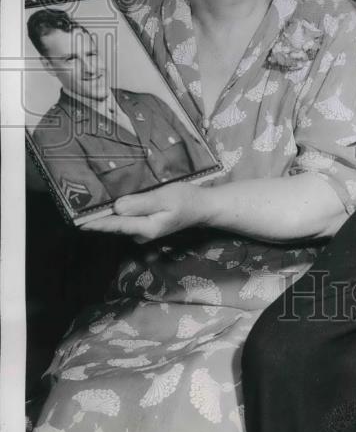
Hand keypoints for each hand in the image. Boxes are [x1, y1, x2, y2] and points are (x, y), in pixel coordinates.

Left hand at [80, 181, 202, 242]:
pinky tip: (111, 204)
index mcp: (145, 228)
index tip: (76, 222)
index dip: (96, 223)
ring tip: (90, 204)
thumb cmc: (186, 200)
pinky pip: (127, 219)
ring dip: (107, 215)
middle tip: (78, 207)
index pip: (115, 225)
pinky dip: (118, 213)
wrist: (203, 207)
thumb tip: (117, 207)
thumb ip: (141, 204)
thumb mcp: (165, 198)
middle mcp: (141, 234)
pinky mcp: (145, 226)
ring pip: (120, 223)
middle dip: (98, 218)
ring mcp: (143, 232)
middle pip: (115, 225)